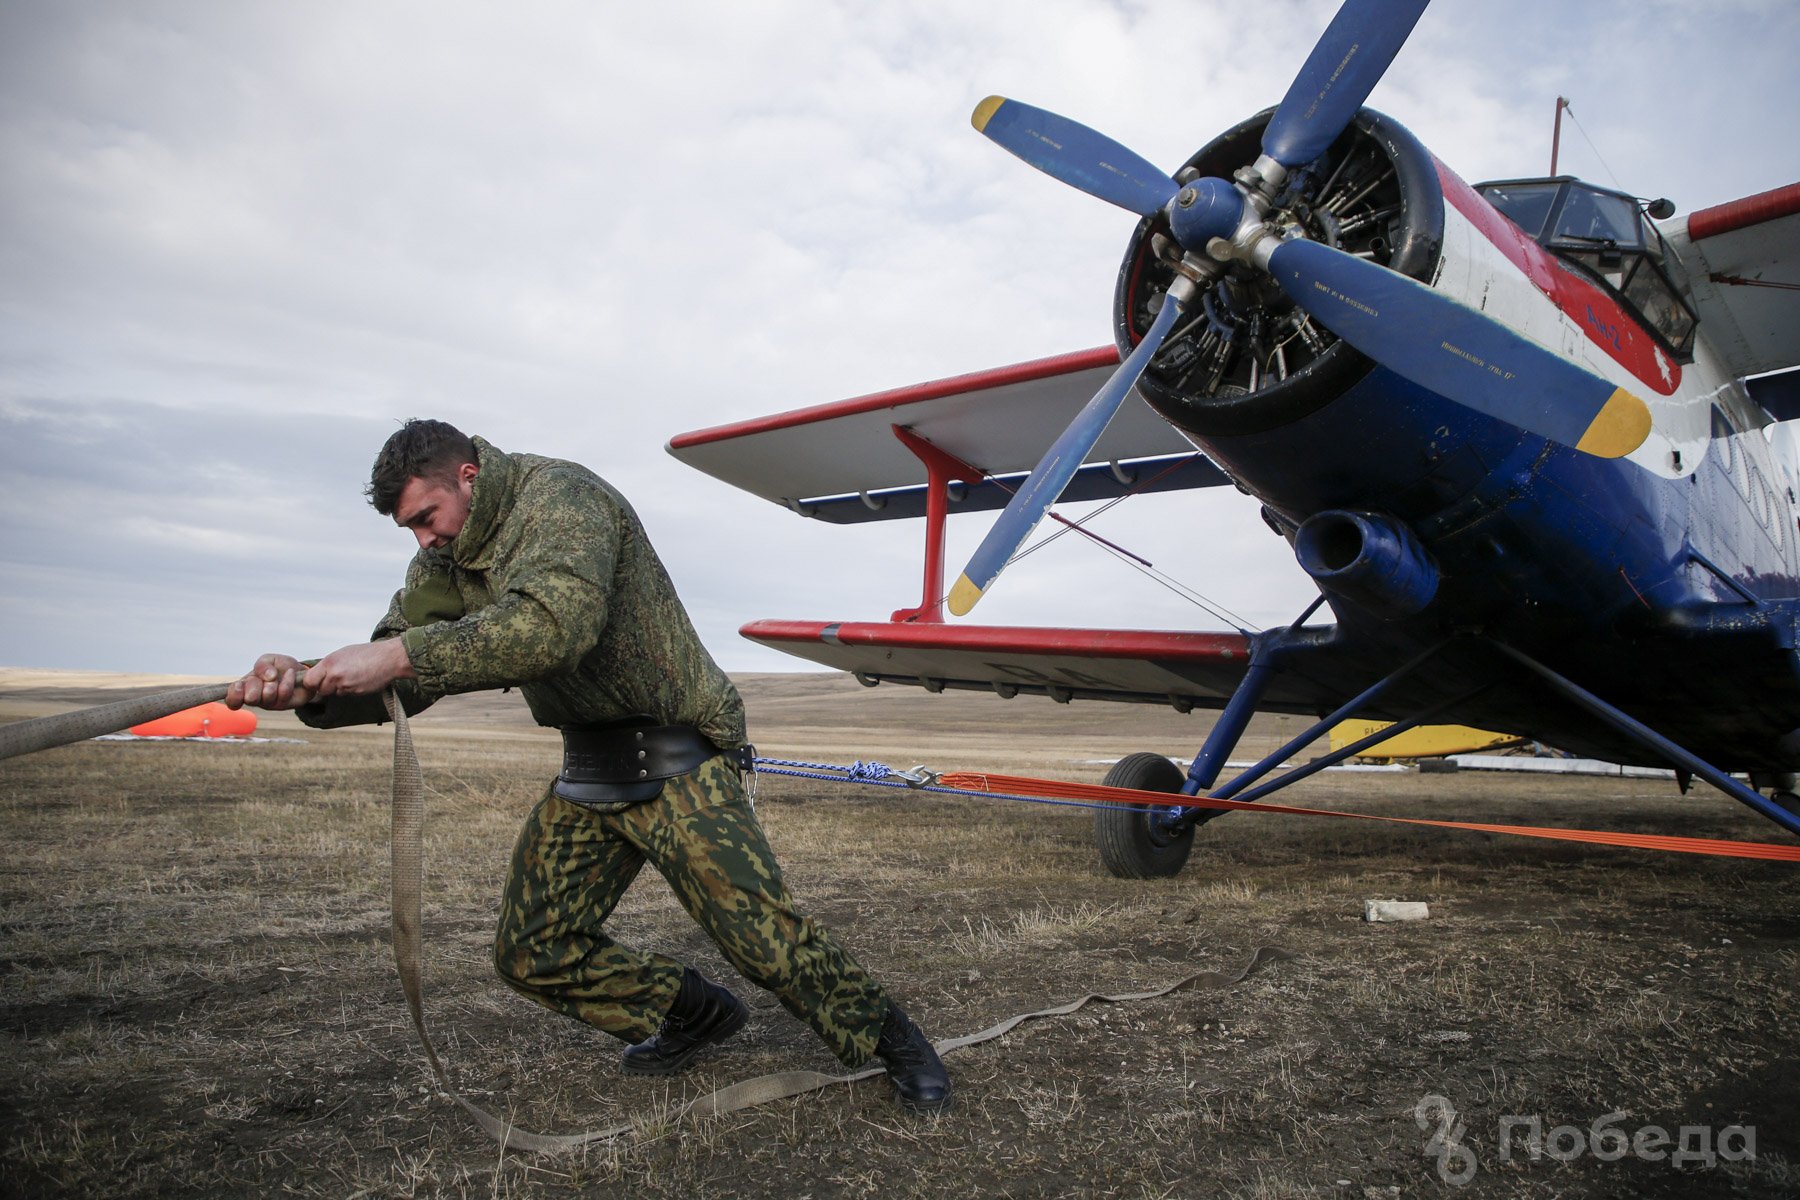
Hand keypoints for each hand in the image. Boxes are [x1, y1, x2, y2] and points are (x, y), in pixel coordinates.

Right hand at [226, 653, 313, 710]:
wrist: (302, 672)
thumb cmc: (280, 667)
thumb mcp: (268, 660)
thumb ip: (263, 665)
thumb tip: (268, 676)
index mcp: (246, 686)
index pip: (232, 698)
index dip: (233, 695)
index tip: (238, 686)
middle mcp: (256, 697)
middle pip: (250, 698)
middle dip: (256, 686)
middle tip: (264, 679)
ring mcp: (270, 703)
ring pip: (267, 697)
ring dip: (272, 683)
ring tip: (277, 677)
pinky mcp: (285, 704)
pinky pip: (283, 693)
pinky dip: (288, 680)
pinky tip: (291, 673)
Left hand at [300, 638, 414, 698]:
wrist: (389, 658)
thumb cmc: (368, 653)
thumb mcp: (343, 653)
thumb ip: (328, 665)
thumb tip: (317, 675)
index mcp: (330, 663)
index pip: (309, 681)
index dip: (312, 683)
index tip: (317, 681)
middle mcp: (335, 675)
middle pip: (321, 690)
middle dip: (327, 687)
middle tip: (338, 678)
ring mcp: (346, 685)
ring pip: (335, 693)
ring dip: (340, 688)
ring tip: (352, 676)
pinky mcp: (356, 692)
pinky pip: (347, 694)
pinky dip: (352, 689)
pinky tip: (360, 679)